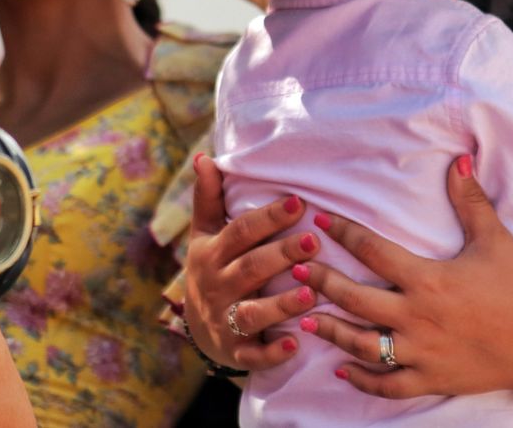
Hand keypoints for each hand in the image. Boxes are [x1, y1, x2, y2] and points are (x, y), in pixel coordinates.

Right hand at [180, 153, 322, 371]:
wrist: (198, 328)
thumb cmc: (213, 268)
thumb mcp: (205, 234)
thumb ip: (208, 197)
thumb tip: (204, 157)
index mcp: (212, 254)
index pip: (241, 232)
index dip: (268, 218)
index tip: (299, 202)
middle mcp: (217, 286)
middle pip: (251, 268)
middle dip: (281, 255)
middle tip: (314, 241)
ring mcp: (225, 320)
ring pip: (253, 313)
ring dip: (281, 304)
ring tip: (311, 292)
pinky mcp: (236, 351)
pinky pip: (253, 355)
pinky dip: (272, 353)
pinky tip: (295, 345)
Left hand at [299, 158, 512, 399]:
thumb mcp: (494, 239)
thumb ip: (470, 201)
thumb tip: (458, 161)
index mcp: (428, 279)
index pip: (373, 252)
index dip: (343, 234)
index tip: (319, 222)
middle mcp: (416, 316)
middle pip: (354, 299)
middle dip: (321, 284)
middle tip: (294, 271)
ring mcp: (420, 352)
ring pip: (361, 345)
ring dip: (329, 332)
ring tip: (303, 320)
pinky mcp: (430, 379)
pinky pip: (386, 384)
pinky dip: (362, 379)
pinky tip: (342, 371)